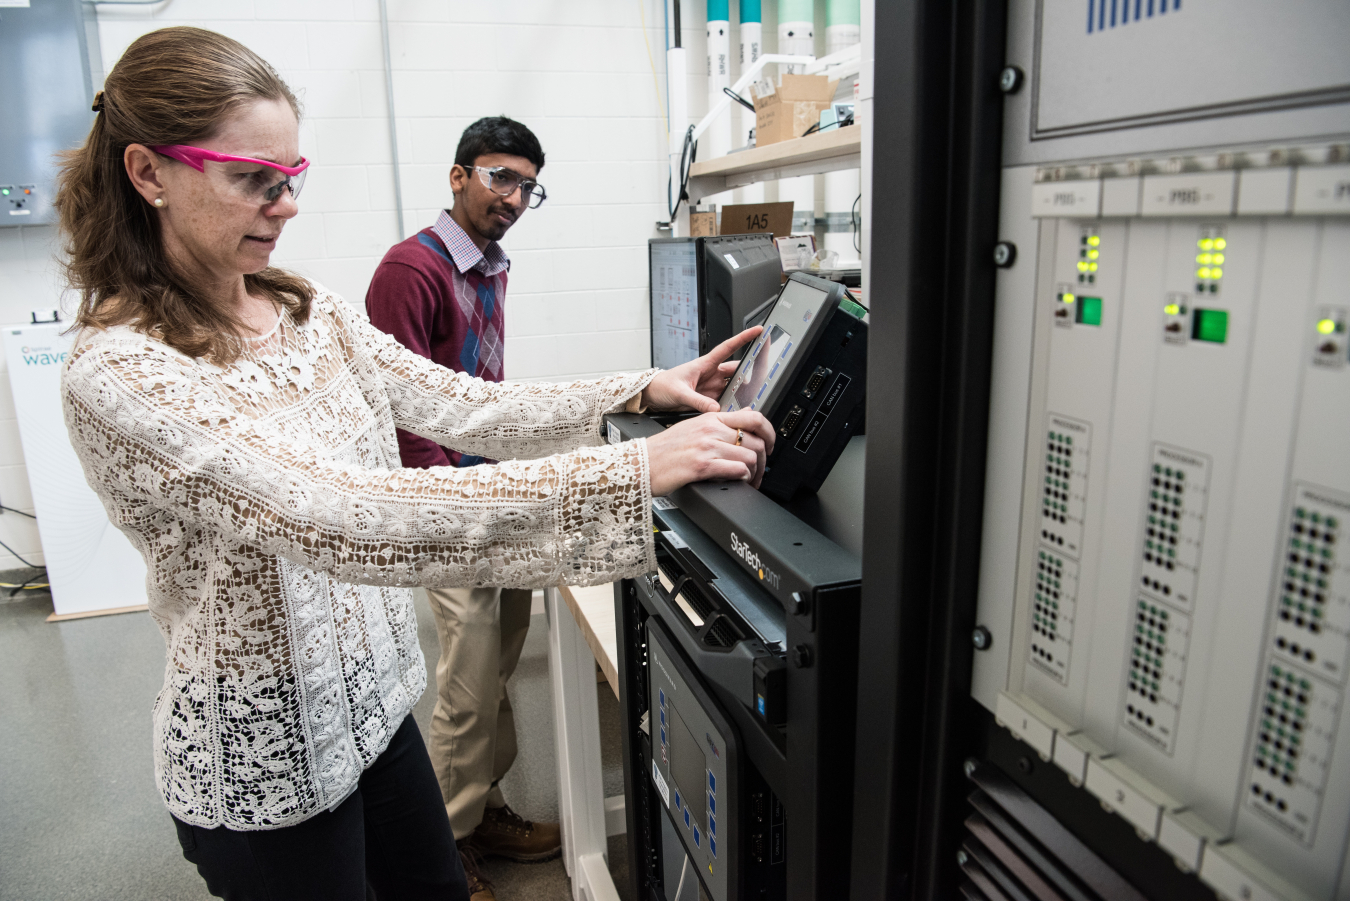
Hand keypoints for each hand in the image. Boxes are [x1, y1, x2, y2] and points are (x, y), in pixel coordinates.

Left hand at [641, 327, 762, 412]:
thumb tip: (715, 408)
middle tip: (762, 377)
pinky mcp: (710, 398)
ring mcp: (712, 386)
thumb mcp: (679, 392)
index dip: (744, 338)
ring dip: (742, 391)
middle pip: (736, 370)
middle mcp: (711, 374)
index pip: (728, 348)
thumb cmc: (662, 386)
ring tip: (751, 397)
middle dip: (750, 372)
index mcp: (704, 364)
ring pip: (734, 386)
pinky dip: (732, 404)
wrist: (652, 396)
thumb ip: (697, 401)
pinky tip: (737, 410)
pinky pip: (726, 400)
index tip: (758, 331)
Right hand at [646, 410, 775, 495]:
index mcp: (711, 418)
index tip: (771, 444)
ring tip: (750, 480)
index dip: (770, 432)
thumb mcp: (693, 426)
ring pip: (750, 456)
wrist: (642, 463)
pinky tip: (739, 482)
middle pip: (756, 440)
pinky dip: (744, 478)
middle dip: (765, 460)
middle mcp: (711, 430)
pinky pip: (737, 470)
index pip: (753, 417)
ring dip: (756, 473)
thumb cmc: (665, 449)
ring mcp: (707, 446)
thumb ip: (719, 423)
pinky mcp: (702, 465)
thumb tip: (745, 418)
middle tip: (761, 470)